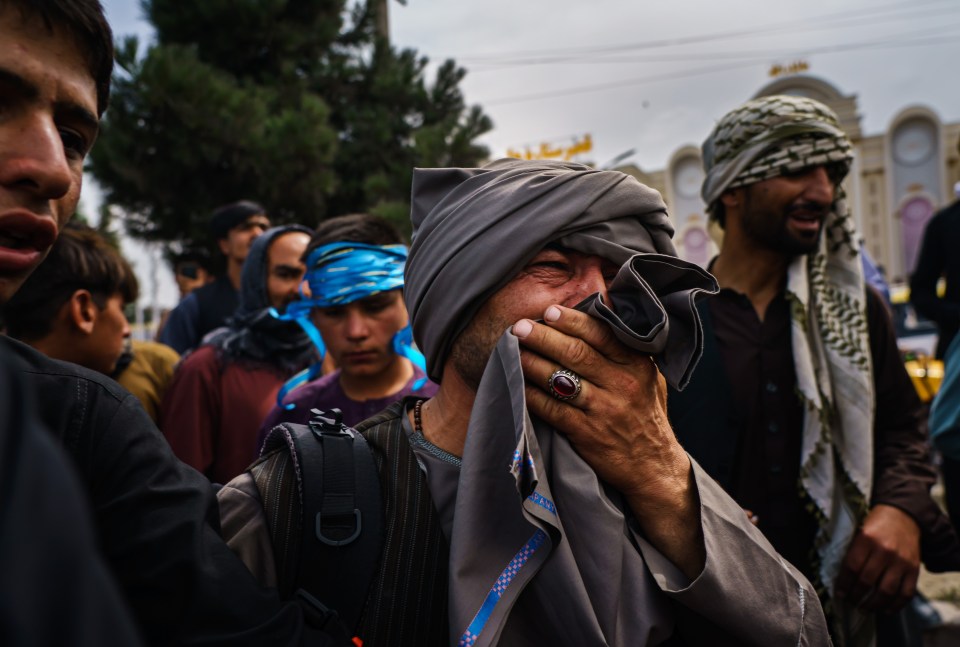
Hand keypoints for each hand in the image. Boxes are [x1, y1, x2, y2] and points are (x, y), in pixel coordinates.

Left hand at [513, 304, 703, 577]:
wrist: (653, 467)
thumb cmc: (646, 416)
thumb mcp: (649, 378)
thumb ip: (627, 352)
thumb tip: (597, 319)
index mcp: (636, 365)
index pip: (601, 334)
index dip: (572, 321)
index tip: (549, 311)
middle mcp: (621, 384)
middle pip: (576, 353)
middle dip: (544, 336)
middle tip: (519, 327)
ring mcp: (603, 409)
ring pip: (560, 379)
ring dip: (532, 362)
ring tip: (513, 350)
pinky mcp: (586, 433)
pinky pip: (552, 409)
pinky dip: (532, 395)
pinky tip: (519, 384)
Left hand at [834, 504, 920, 612]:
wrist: (903, 516)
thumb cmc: (876, 525)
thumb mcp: (860, 531)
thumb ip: (852, 551)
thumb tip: (841, 578)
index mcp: (867, 538)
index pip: (852, 567)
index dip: (844, 583)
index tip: (840, 593)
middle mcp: (885, 551)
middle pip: (867, 581)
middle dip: (856, 596)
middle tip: (851, 602)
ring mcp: (901, 561)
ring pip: (886, 591)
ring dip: (873, 604)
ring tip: (864, 608)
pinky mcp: (914, 569)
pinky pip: (906, 593)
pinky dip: (895, 605)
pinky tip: (885, 610)